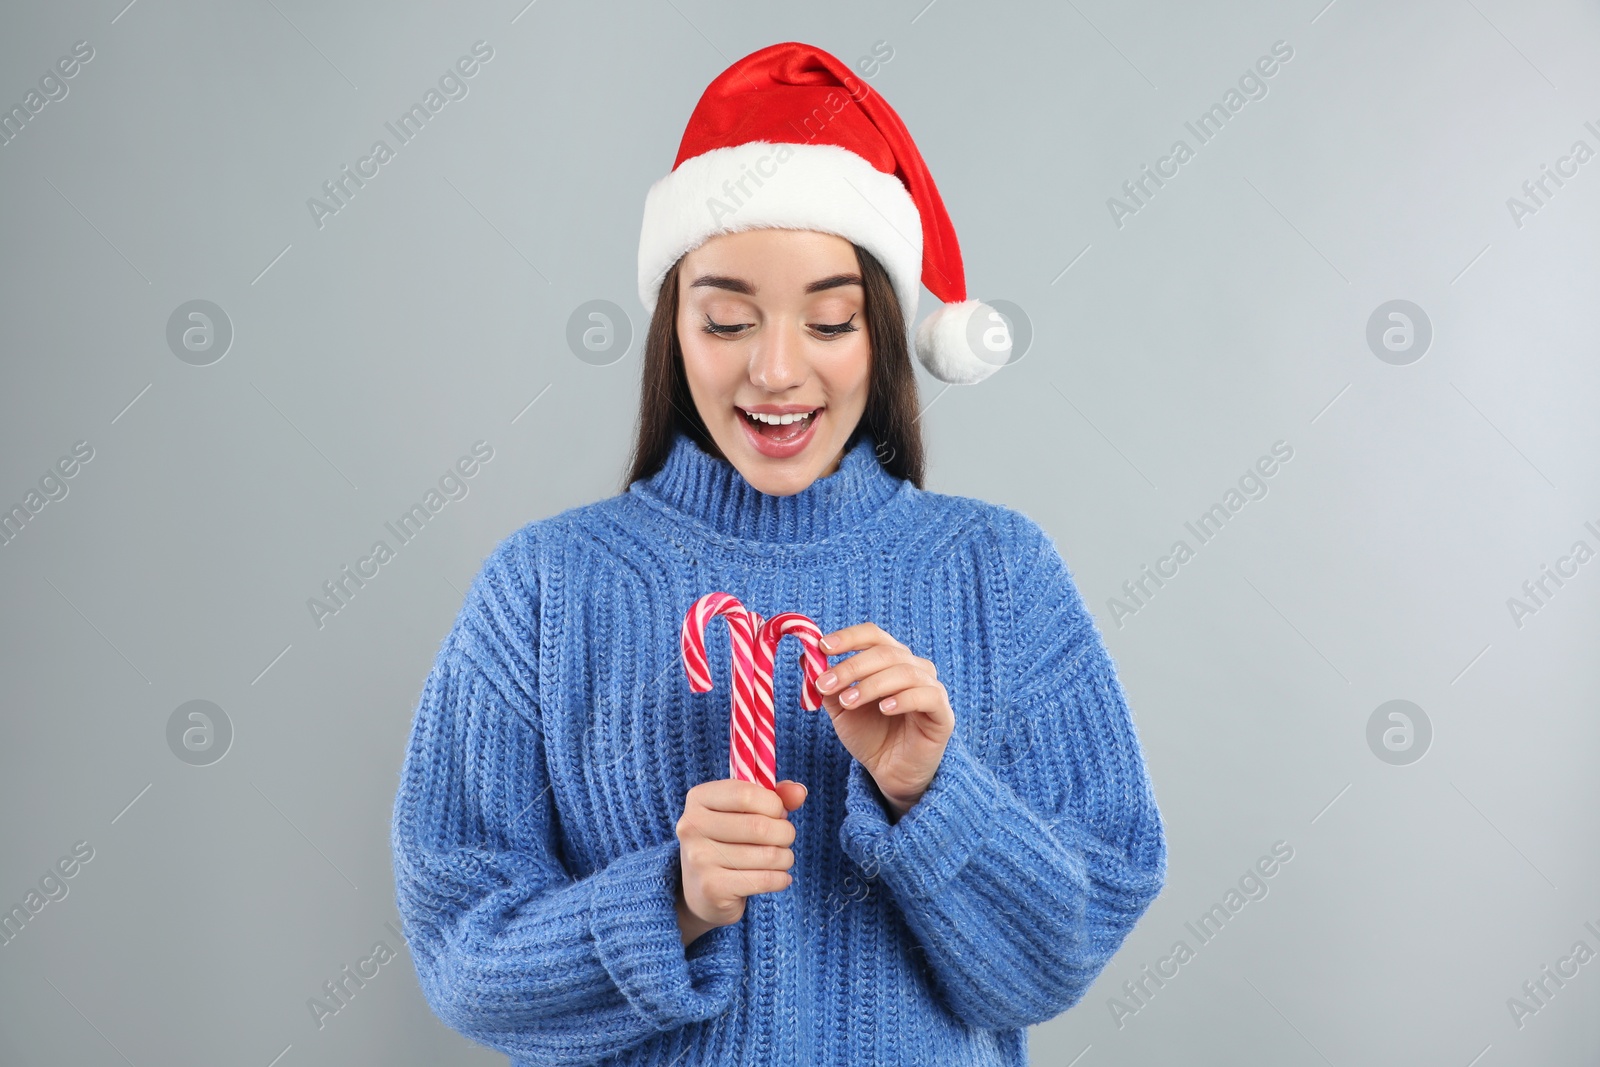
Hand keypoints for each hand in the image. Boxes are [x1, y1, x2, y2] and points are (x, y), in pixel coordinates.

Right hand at [674, 778, 807, 946]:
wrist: (700, 891)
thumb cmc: (728, 841)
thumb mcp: (746, 812)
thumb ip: (774, 796)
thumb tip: (799, 792)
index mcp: (698, 798)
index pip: (746, 794)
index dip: (774, 804)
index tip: (778, 813)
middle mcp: (692, 827)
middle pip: (760, 826)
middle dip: (785, 833)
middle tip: (784, 839)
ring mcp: (699, 859)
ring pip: (767, 855)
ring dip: (785, 857)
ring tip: (781, 859)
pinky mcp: (712, 888)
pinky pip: (764, 880)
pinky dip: (781, 879)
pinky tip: (779, 878)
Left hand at [816, 623, 953, 820]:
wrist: (889, 772)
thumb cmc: (869, 735)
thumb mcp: (841, 708)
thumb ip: (828, 684)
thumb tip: (806, 658)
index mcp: (890, 660)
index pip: (873, 635)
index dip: (849, 637)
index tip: (823, 647)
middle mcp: (914, 667)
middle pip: (885, 652)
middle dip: (852, 667)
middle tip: (826, 684)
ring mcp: (931, 688)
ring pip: (904, 672)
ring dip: (871, 685)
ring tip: (848, 702)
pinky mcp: (943, 713)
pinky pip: (927, 696)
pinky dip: (903, 698)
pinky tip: (884, 709)